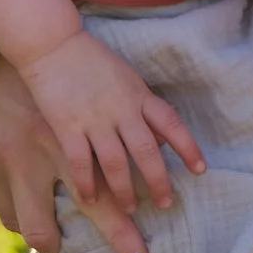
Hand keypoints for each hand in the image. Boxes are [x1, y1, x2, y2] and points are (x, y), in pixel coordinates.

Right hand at [0, 53, 150, 252]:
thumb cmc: (22, 72)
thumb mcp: (62, 100)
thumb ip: (89, 134)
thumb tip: (126, 166)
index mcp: (59, 138)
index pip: (96, 199)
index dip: (119, 234)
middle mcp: (28, 157)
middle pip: (51, 229)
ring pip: (22, 224)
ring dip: (44, 236)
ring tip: (60, 240)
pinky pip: (0, 208)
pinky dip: (17, 212)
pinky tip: (26, 203)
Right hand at [16, 28, 205, 218]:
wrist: (53, 43)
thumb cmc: (92, 60)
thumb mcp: (127, 78)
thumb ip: (144, 106)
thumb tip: (163, 138)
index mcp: (138, 94)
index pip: (171, 123)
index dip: (188, 147)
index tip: (200, 170)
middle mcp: (121, 109)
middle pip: (146, 151)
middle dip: (158, 181)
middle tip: (165, 203)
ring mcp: (94, 118)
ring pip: (116, 163)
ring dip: (125, 190)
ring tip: (131, 208)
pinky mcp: (67, 126)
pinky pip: (81, 162)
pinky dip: (87, 184)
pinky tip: (91, 199)